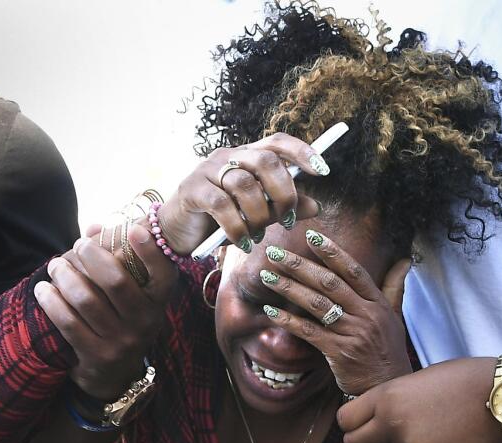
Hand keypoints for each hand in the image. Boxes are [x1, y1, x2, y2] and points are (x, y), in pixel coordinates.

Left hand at [34, 225, 177, 400]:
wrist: (116, 374)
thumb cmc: (122, 320)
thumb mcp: (133, 296)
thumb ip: (118, 260)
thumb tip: (94, 227)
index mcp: (158, 303)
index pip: (162, 274)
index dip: (150, 251)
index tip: (133, 230)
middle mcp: (145, 322)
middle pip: (116, 281)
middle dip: (91, 257)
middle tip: (78, 246)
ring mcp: (121, 341)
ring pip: (86, 300)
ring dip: (65, 277)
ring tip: (55, 267)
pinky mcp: (97, 355)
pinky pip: (67, 322)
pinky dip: (51, 301)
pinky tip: (43, 290)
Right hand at [158, 134, 327, 254]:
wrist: (178, 230)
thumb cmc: (221, 218)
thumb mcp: (258, 213)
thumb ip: (283, 207)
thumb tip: (317, 206)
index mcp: (246, 156)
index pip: (277, 142)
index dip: (302, 152)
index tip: (323, 170)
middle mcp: (227, 156)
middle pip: (265, 161)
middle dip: (284, 193)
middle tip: (288, 219)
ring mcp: (207, 170)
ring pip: (244, 185)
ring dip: (259, 216)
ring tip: (258, 235)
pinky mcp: (192, 189)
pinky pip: (222, 206)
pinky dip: (238, 228)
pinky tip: (243, 242)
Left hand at [260, 229, 412, 394]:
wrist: (387, 387)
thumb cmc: (388, 350)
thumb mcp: (396, 316)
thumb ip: (395, 286)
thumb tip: (405, 260)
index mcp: (378, 303)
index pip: (354, 271)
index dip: (333, 252)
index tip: (312, 236)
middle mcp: (367, 315)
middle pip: (330, 283)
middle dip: (300, 266)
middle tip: (275, 252)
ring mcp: (353, 333)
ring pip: (317, 304)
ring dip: (289, 288)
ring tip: (267, 276)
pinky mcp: (339, 353)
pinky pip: (310, 332)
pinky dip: (289, 321)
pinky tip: (272, 311)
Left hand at [338, 357, 501, 442]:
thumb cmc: (468, 379)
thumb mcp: (421, 379)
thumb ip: (395, 399)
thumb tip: (381, 414)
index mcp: (387, 397)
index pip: (345, 420)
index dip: (354, 424)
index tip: (366, 425)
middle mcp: (392, 425)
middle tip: (388, 439)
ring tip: (442, 429)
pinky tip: (454, 441)